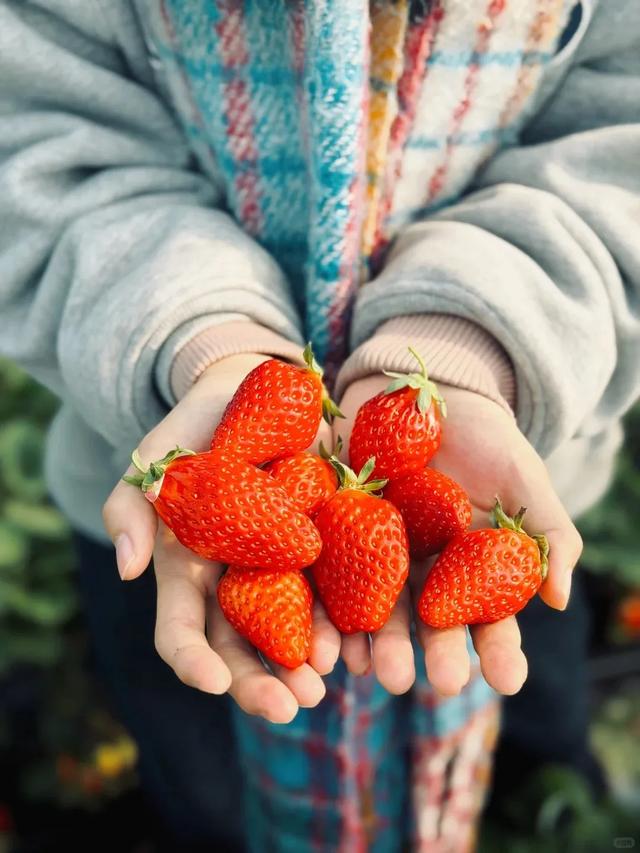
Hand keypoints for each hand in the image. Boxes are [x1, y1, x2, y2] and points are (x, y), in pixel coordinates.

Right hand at [102, 354, 340, 723]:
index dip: (194, 661)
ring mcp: (283, 571)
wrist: (260, 393)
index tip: (214, 681)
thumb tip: (127, 568)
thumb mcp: (159, 455)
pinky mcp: (327, 550)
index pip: (182, 632)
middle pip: (241, 648)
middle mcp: (235, 583)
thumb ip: (131, 504)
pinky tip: (365, 644)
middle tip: (291, 706)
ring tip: (328, 683)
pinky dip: (350, 624)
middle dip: (260, 683)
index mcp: (189, 572)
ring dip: (308, 664)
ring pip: (292, 634)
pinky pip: (340, 595)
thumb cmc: (199, 425)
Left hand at [335, 377, 582, 697]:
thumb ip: (546, 534)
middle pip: (426, 620)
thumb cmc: (484, 439)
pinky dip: (323, 606)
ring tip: (370, 670)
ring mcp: (378, 554)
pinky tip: (323, 638)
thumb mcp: (524, 478)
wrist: (423, 392)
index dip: (497, 648)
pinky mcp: (337, 531)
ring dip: (373, 642)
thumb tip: (557, 599)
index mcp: (470, 568)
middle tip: (432, 683)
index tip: (507, 679)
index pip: (487, 616)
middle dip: (429, 652)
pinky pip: (327, 573)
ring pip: (375, 607)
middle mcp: (424, 571)